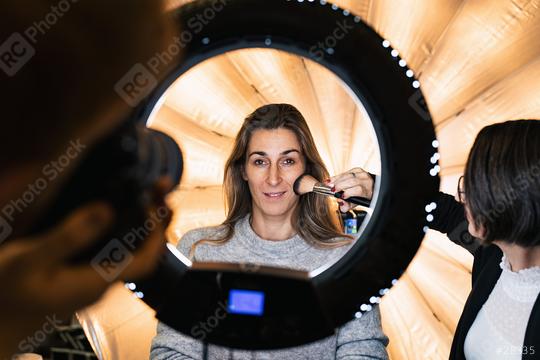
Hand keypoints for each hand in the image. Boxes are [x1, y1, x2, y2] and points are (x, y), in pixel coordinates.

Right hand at [0, 179, 172, 357]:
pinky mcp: (80, 280)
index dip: (157, 234)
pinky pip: (111, 255)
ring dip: (140, 227)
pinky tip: (113, 216)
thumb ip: (68, 237)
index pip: (145, 262)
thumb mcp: (30, 261)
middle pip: (141, 255)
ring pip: (128, 254)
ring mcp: (90, 284)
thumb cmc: (5, 294)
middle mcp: (99, 285)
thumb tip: (106, 210)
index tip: (155, 205)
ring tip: (145, 196)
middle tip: (159, 190)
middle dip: (154, 223)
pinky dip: (120, 233)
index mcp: (94, 283)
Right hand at [326, 167, 373, 211]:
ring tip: (329, 184)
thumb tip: (341, 205)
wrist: (371, 185)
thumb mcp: (358, 202)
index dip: (348, 193)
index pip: (358, 190)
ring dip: (336, 180)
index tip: (341, 196)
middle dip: (340, 185)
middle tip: (332, 190)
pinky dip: (337, 176)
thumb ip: (349, 205)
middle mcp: (366, 180)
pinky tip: (332, 180)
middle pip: (351, 181)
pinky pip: (345, 172)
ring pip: (347, 175)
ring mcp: (362, 174)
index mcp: (367, 190)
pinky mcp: (357, 170)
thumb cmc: (364, 195)